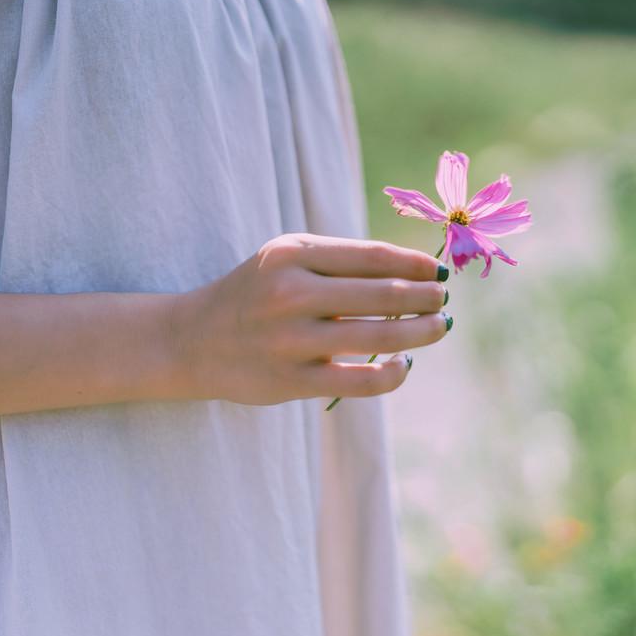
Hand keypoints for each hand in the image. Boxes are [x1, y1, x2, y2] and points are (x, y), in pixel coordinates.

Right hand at [169, 233, 449, 404]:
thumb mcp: (287, 258)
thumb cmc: (256, 293)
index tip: (439, 269)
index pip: (372, 257)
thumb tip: (417, 268)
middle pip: (383, 294)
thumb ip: (342, 260)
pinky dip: (394, 373)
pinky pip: (361, 381)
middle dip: (425, 296)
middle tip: (443, 299)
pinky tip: (406, 363)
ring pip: (379, 336)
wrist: (192, 341)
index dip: (415, 263)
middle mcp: (291, 294)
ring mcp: (292, 340)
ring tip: (439, 326)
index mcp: (292, 254)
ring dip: (421, 331)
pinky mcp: (293, 381)